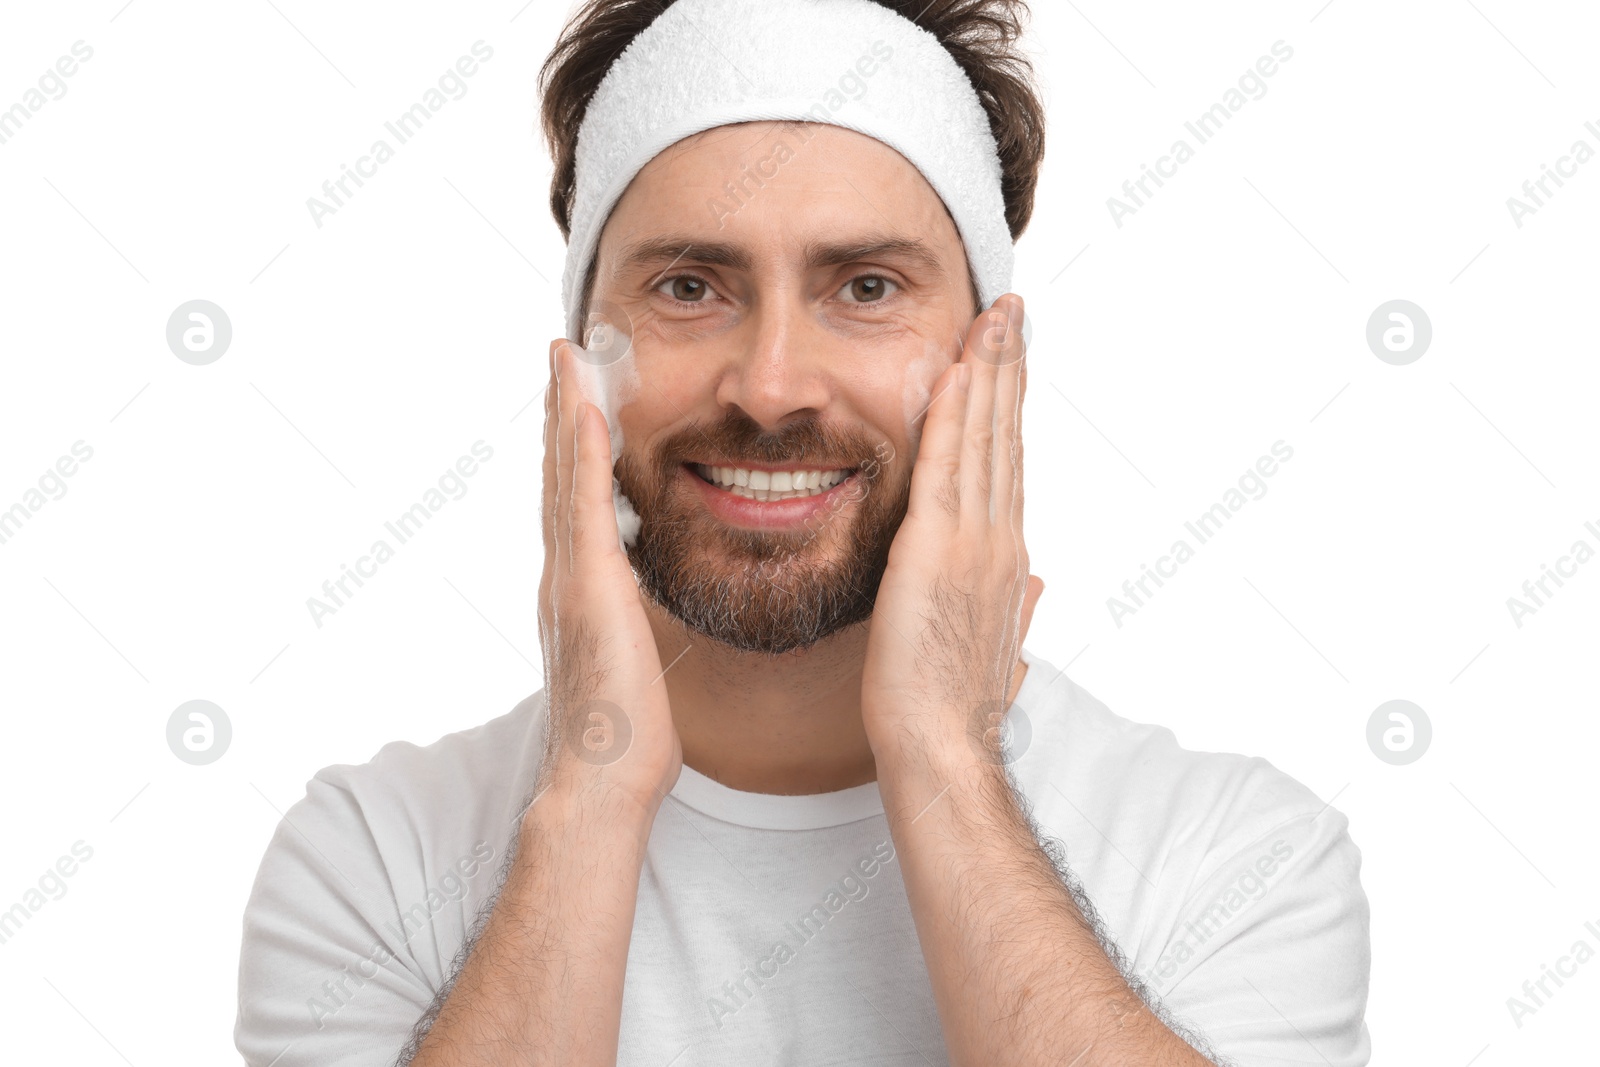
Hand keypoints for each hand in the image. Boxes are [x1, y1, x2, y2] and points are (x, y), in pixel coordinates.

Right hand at [536, 338, 681, 818]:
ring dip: (563, 412)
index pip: (575, 502)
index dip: (571, 447)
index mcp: (579, 592)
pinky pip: (583, 504)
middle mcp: (564, 575)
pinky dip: (580, 453)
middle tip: (561, 355)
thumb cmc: (628, 736)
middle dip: (559, 413)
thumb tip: (639, 621)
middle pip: (559, 475)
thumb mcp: (634, 663)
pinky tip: (584, 408)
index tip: (576, 399)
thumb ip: (630, 629)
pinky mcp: (587, 587)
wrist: (605, 779)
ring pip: (563, 476)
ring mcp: (569, 578)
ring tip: (565, 357)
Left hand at [860, 294, 1044, 760]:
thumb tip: (1039, 586)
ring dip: (989, 371)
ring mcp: (975, 542)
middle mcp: (1001, 539)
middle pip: (1006, 435)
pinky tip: (957, 370)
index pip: (1009, 463)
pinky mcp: (937, 550)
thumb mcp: (996, 648)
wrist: (942, 745)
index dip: (1011, 405)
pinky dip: (955, 416)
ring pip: (984, 438)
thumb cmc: (955, 708)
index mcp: (1006, 558)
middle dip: (1009, 367)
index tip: (1011, 357)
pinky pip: (948, 468)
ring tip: (993, 316)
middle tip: (1011, 309)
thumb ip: (1018, 608)